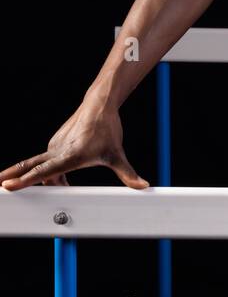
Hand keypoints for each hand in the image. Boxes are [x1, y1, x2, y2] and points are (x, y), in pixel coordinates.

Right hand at [0, 100, 148, 190]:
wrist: (99, 105)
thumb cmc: (107, 129)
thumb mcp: (117, 155)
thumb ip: (128, 174)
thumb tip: (143, 186)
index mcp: (69, 155)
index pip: (43, 172)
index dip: (25, 181)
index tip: (8, 185)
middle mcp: (57, 150)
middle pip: (30, 166)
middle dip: (13, 177)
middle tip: (0, 186)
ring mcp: (54, 146)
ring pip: (42, 168)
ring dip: (44, 181)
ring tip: (51, 192)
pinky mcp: (55, 144)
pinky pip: (48, 163)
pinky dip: (51, 174)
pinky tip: (62, 182)